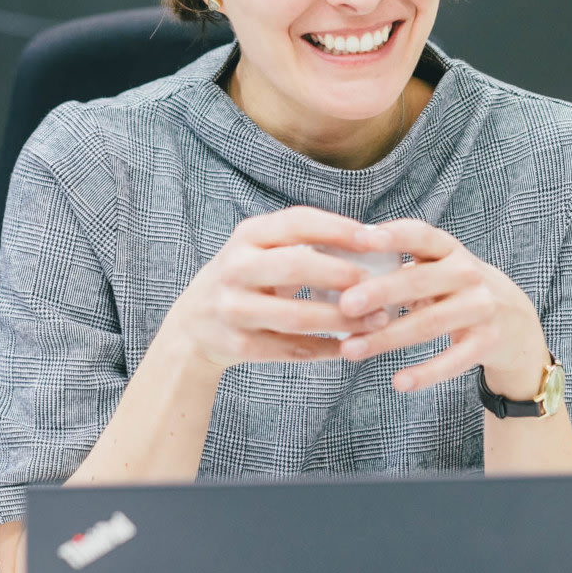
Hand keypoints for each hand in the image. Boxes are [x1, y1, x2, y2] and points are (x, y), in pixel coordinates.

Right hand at [164, 206, 393, 370]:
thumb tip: (370, 240)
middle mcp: (236, 268)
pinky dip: (326, 349)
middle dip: (343, 276)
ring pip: (297, 316)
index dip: (339, 229)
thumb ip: (302, 242)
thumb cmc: (245, 278)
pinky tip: (351, 345)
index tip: (376, 239)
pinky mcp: (238, 345)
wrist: (192, 326)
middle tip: (379, 286)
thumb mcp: (259, 249)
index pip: (297, 223)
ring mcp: (234, 308)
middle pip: (296, 267)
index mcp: (247, 236)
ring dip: (344, 321)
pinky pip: (292, 349)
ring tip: (378, 321)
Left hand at [333, 219, 550, 396]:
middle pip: (419, 281)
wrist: (518, 323)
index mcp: (450, 250)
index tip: (359, 239)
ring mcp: (481, 308)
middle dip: (380, 292)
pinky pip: (452, 360)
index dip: (392, 235)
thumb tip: (339, 275)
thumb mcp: (440, 270)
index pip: (421, 235)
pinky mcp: (488, 342)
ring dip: (386, 338)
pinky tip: (399, 382)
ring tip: (350, 349)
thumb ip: (401, 269)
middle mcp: (468, 274)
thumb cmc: (460, 291)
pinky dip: (425, 373)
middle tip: (344, 304)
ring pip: (428, 323)